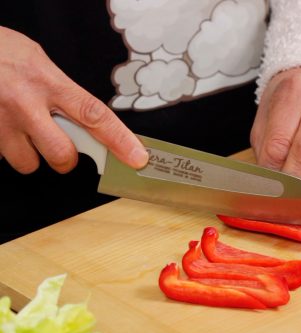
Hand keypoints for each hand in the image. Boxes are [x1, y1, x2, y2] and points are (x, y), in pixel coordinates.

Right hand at [0, 27, 147, 173]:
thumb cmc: (2, 53)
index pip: (95, 116)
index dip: (120, 140)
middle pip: (62, 154)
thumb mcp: (41, 64)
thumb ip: (64, 93)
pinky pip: (3, 157)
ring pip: (29, 163)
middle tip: (58, 143)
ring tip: (23, 131)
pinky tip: (6, 129)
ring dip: (31, 155)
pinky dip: (8, 149)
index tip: (137, 157)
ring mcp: (1, 121)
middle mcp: (26, 103)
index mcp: (49, 82)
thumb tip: (89, 121)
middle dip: (64, 158)